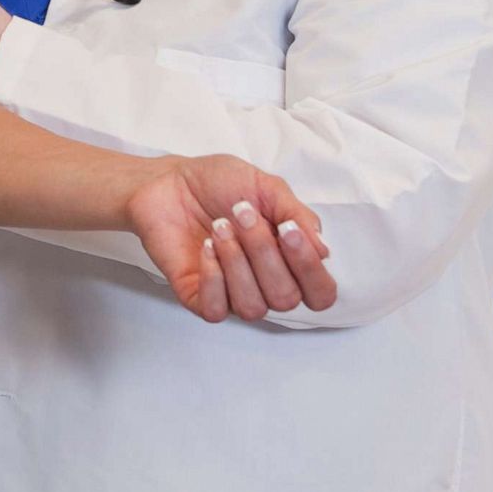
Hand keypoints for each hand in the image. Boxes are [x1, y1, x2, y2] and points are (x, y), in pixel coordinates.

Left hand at [126, 155, 335, 322]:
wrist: (169, 180)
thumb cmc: (219, 184)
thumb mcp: (267, 188)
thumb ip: (298, 216)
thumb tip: (322, 251)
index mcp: (288, 261)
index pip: (320, 294)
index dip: (310, 270)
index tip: (288, 230)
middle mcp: (264, 284)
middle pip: (286, 299)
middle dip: (264, 252)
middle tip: (241, 213)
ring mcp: (231, 293)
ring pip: (253, 308)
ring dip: (237, 263)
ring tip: (219, 227)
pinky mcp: (197, 296)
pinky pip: (216, 311)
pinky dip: (213, 279)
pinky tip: (205, 248)